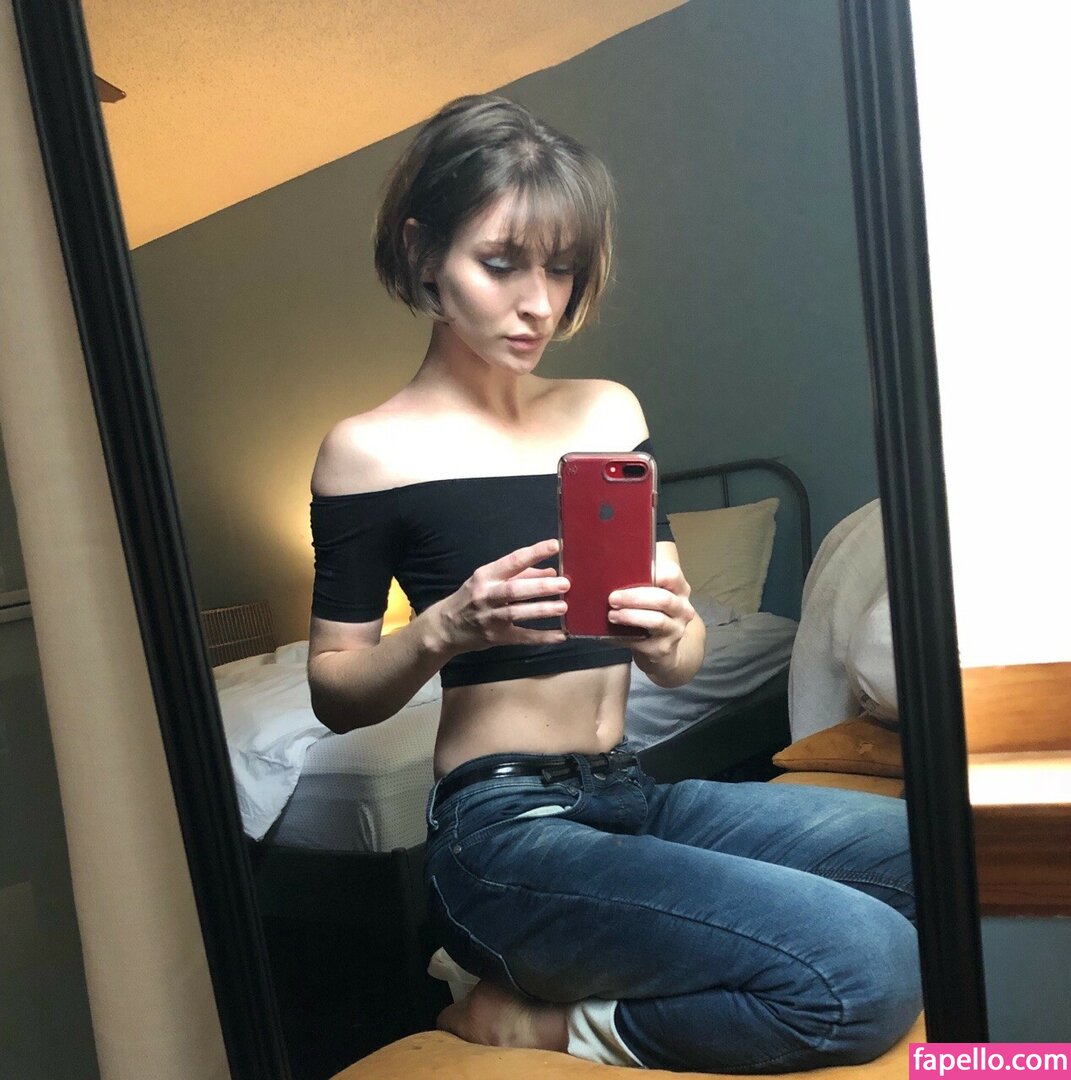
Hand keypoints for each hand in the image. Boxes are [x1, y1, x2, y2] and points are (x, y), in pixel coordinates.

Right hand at [432, 538, 569, 653]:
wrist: (445, 627)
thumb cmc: (472, 598)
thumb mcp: (490, 581)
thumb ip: (521, 575)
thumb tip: (552, 572)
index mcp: (486, 576)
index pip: (512, 561)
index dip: (534, 553)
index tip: (555, 546)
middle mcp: (486, 595)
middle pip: (514, 589)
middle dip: (540, 587)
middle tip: (564, 584)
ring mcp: (490, 618)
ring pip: (517, 612)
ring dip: (541, 609)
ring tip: (563, 607)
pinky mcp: (496, 637)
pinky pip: (521, 637)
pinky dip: (541, 637)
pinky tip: (560, 635)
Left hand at [606, 554, 695, 671]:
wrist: (661, 649)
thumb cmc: (651, 613)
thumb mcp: (651, 595)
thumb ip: (641, 583)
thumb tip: (611, 570)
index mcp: (679, 589)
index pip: (671, 575)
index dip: (652, 572)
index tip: (629, 573)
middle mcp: (683, 608)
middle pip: (662, 598)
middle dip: (634, 597)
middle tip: (612, 598)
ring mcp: (676, 629)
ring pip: (656, 620)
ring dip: (630, 616)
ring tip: (612, 615)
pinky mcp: (664, 647)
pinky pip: (643, 640)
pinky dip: (625, 634)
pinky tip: (614, 631)